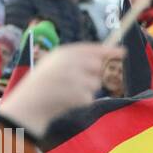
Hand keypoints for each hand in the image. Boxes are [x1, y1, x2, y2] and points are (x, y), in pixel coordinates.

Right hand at [2, 43, 124, 137]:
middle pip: (98, 66)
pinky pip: (90, 98)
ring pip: (96, 84)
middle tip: (78, 81)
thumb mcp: (54, 63)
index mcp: (63, 53)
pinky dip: (82, 102)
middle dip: (94, 75)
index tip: (123, 52)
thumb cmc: (43, 84)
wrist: (29, 104)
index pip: (92, 48)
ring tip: (68, 93)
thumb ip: (76, 59)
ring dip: (87, 90)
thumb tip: (101, 59)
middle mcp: (70, 63)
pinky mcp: (78, 95)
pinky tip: (68, 102)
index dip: (109, 50)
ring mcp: (75, 79)